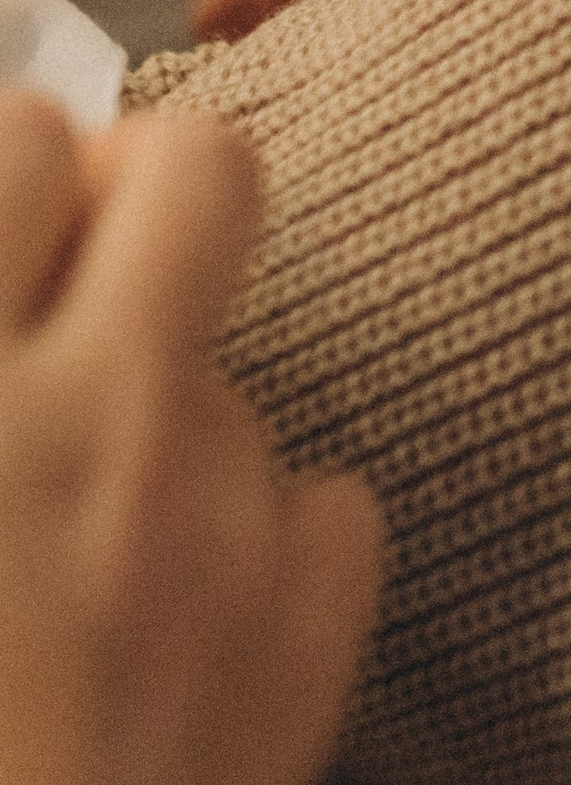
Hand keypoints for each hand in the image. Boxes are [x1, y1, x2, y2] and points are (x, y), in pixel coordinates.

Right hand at [0, 94, 381, 784]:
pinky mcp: (310, 642)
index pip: (20, 141)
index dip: (7, 172)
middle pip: (203, 166)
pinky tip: (176, 604)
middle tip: (71, 280)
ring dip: (167, 408)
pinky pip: (323, 502)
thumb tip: (0, 248)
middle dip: (142, 195)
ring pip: (241, 362)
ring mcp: (223, 531)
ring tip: (73, 529)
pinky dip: (259, 534)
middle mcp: (99, 426)